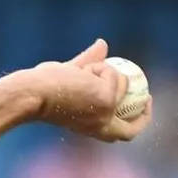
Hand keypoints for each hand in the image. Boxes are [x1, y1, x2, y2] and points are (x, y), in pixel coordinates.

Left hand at [24, 39, 152, 141]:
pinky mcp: (107, 101)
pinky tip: (81, 73)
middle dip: (145, 115)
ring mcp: (105, 114)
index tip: (141, 104)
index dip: (134, 121)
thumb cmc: (40, 89)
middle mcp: (99, 126)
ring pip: (122, 84)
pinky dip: (100, 67)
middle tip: (146, 94)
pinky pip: (114, 74)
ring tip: (81, 72)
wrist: (31, 94)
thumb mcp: (70, 76)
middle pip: (131, 131)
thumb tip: (103, 44)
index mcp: (90, 128)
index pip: (118, 134)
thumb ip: (87, 63)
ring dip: (106, 71)